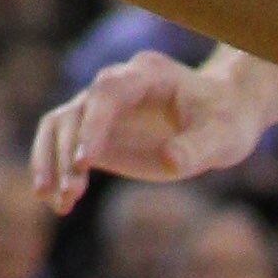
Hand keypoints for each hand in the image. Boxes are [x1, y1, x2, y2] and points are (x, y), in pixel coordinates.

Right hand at [30, 54, 272, 211]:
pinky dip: (58, 170)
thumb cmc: (225, 119)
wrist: (223, 112)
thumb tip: (168, 161)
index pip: (107, 92)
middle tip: (69, 192)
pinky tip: (59, 202)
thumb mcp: (222, 136)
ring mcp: (105, 109)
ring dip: (52, 160)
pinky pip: (68, 146)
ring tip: (56, 201)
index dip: (93, 124)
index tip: (85, 161)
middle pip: (76, 109)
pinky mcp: (101, 134)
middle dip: (66, 150)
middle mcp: (117, 86)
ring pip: (61, 124)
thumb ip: (196, 148)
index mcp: (145, 75)